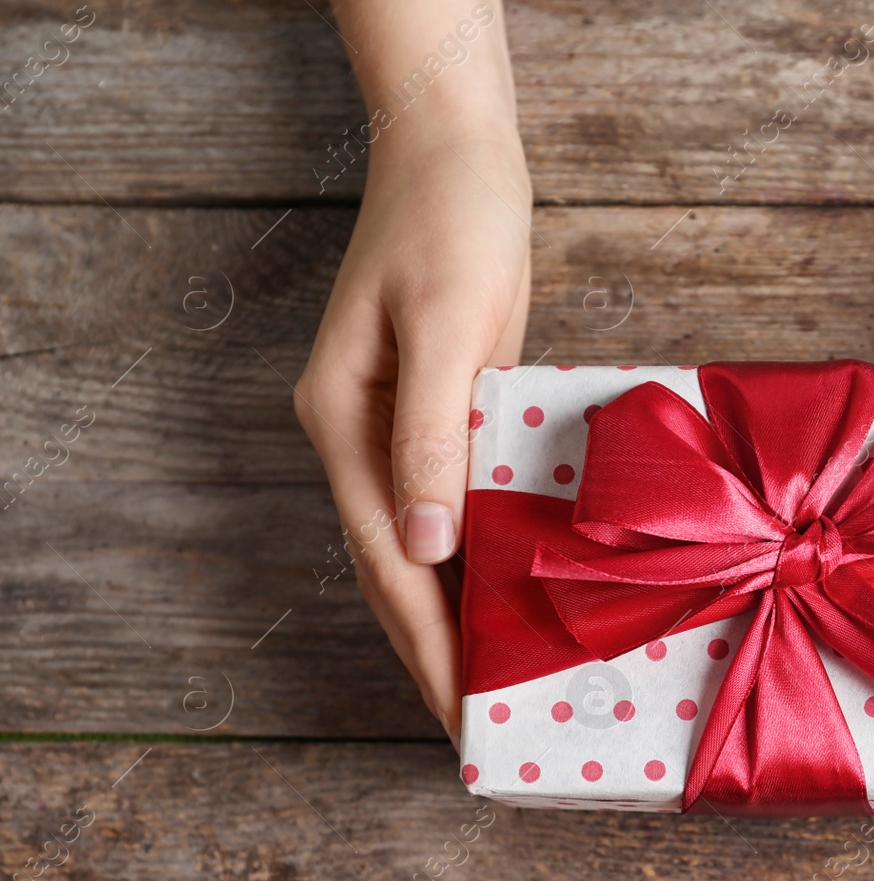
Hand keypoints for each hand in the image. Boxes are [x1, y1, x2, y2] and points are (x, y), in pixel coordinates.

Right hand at [295, 126, 530, 740]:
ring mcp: (397, 426)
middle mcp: (361, 436)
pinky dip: (480, 555)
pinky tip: (518, 590)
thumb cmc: (454, 224)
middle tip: (486, 728)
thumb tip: (423, 548)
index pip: (388, 563)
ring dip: (459, 613)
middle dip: (438, 651)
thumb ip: (432, 439)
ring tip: (505, 681)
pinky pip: (457, 504)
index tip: (462, 717)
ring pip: (424, 545)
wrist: (456, 151)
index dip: (428, 646)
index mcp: (348, 423)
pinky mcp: (440, 410)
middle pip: (396, 569)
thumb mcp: (449, 327)